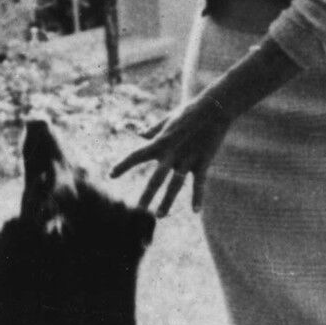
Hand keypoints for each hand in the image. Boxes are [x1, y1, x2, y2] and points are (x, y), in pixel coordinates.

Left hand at [110, 94, 231, 215]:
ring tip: (159, 216)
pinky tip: (195, 211)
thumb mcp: (168, 119)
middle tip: (137, 211)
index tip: (111, 175)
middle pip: (155, 179)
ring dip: (167, 202)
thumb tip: (141, 135)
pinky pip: (199, 184)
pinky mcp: (202, 162)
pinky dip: (197, 197)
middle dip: (146, 196)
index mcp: (159, 143)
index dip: (122, 166)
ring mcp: (187, 159)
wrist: (214, 108)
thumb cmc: (189, 112)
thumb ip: (153, 130)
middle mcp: (170, 154)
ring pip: (175, 186)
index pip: (136, 156)